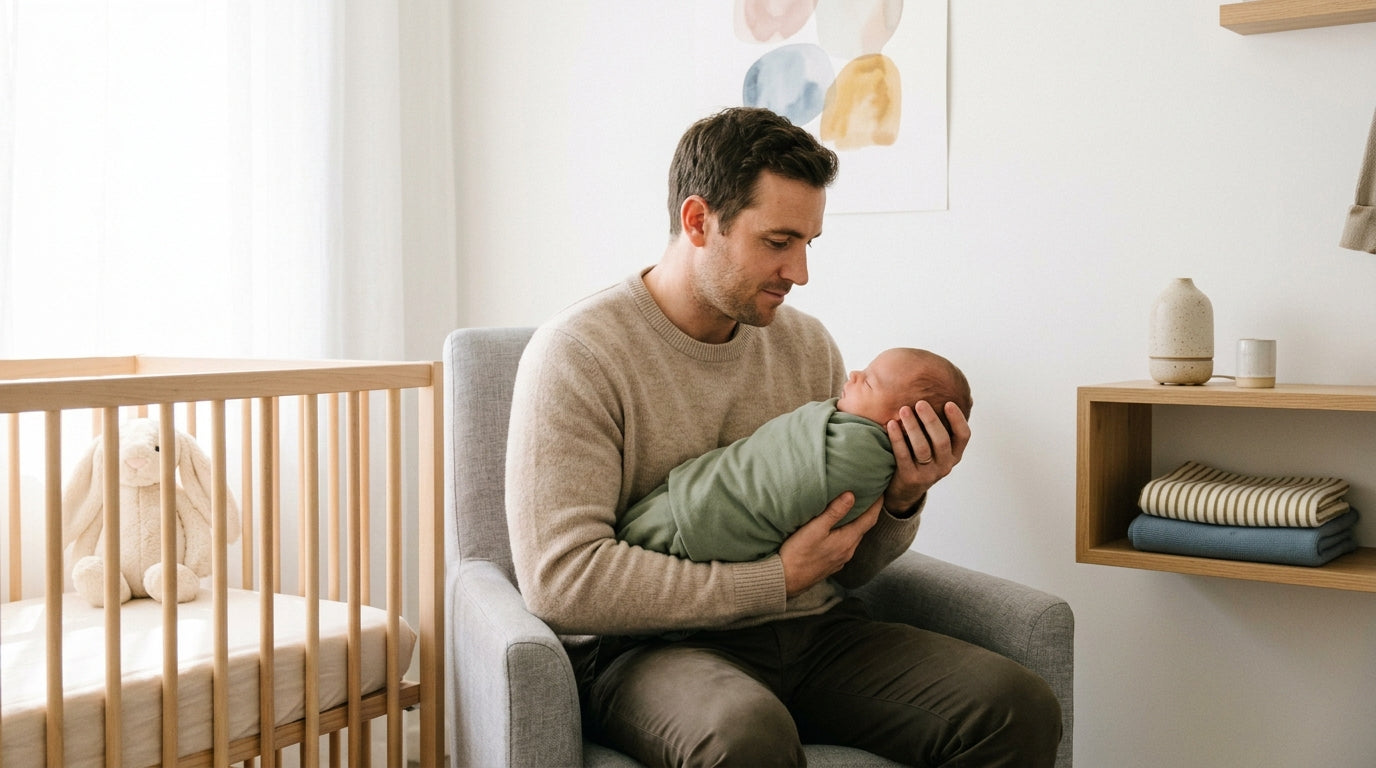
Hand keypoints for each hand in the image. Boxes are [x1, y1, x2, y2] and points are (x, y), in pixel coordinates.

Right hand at [779, 492, 881, 595]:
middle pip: (863, 529)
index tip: (881, 492)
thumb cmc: (798, 553)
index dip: (876, 505)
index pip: (869, 519)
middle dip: (867, 513)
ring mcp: (840, 560)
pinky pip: (845, 546)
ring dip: (857, 524)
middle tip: (868, 497)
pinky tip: (838, 531)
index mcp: (847, 540)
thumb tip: (851, 495)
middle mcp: (848, 551)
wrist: (786, 580)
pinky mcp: (832, 565)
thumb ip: (834, 512)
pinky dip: (847, 534)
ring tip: (854, 511)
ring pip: (854, 538)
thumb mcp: (815, 529)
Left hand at [882, 400, 969, 514]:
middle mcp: (945, 465)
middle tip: (920, 402)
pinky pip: (903, 455)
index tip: (948, 402)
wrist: (904, 491)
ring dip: (913, 427)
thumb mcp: (935, 447)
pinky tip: (890, 424)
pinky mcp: (910, 478)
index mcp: (954, 455)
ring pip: (922, 448)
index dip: (957, 419)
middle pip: (941, 441)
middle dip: (931, 420)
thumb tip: (947, 393)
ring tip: (903, 410)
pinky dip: (897, 438)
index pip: (963, 436)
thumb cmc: (919, 459)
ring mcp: (928, 474)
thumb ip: (938, 427)